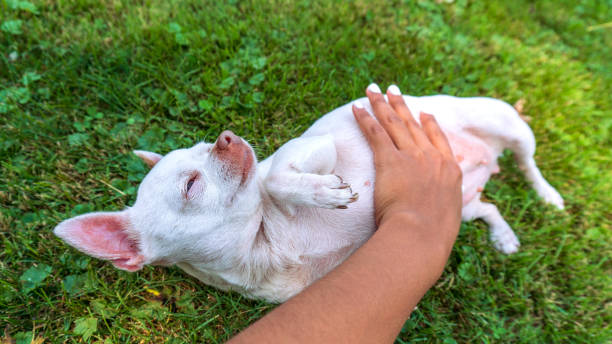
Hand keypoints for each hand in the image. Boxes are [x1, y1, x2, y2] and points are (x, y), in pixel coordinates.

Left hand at [352, 84, 462, 253]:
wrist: (421, 233)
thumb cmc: (433, 235)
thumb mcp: (447, 218)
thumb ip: (443, 208)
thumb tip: (438, 216)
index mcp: (449, 171)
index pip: (439, 139)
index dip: (429, 124)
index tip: (424, 113)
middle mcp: (431, 157)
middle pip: (413, 124)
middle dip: (401, 105)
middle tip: (392, 90)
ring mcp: (411, 156)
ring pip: (394, 122)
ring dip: (382, 104)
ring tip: (373, 90)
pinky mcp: (389, 159)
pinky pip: (375, 132)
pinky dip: (365, 118)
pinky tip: (357, 107)